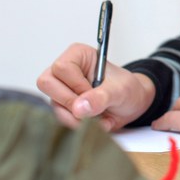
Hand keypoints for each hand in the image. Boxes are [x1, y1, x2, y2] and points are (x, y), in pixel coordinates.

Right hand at [36, 43, 154, 130]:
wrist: (132, 105)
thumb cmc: (127, 90)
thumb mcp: (120, 91)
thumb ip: (101, 97)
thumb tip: (79, 108)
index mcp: (78, 55)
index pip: (62, 68)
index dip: (76, 85)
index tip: (93, 93)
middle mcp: (65, 70)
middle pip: (47, 83)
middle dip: (71, 102)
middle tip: (92, 109)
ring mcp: (61, 89)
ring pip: (53, 104)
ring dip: (76, 117)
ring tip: (99, 117)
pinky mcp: (61, 105)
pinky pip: (58, 117)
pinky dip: (76, 124)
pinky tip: (94, 122)